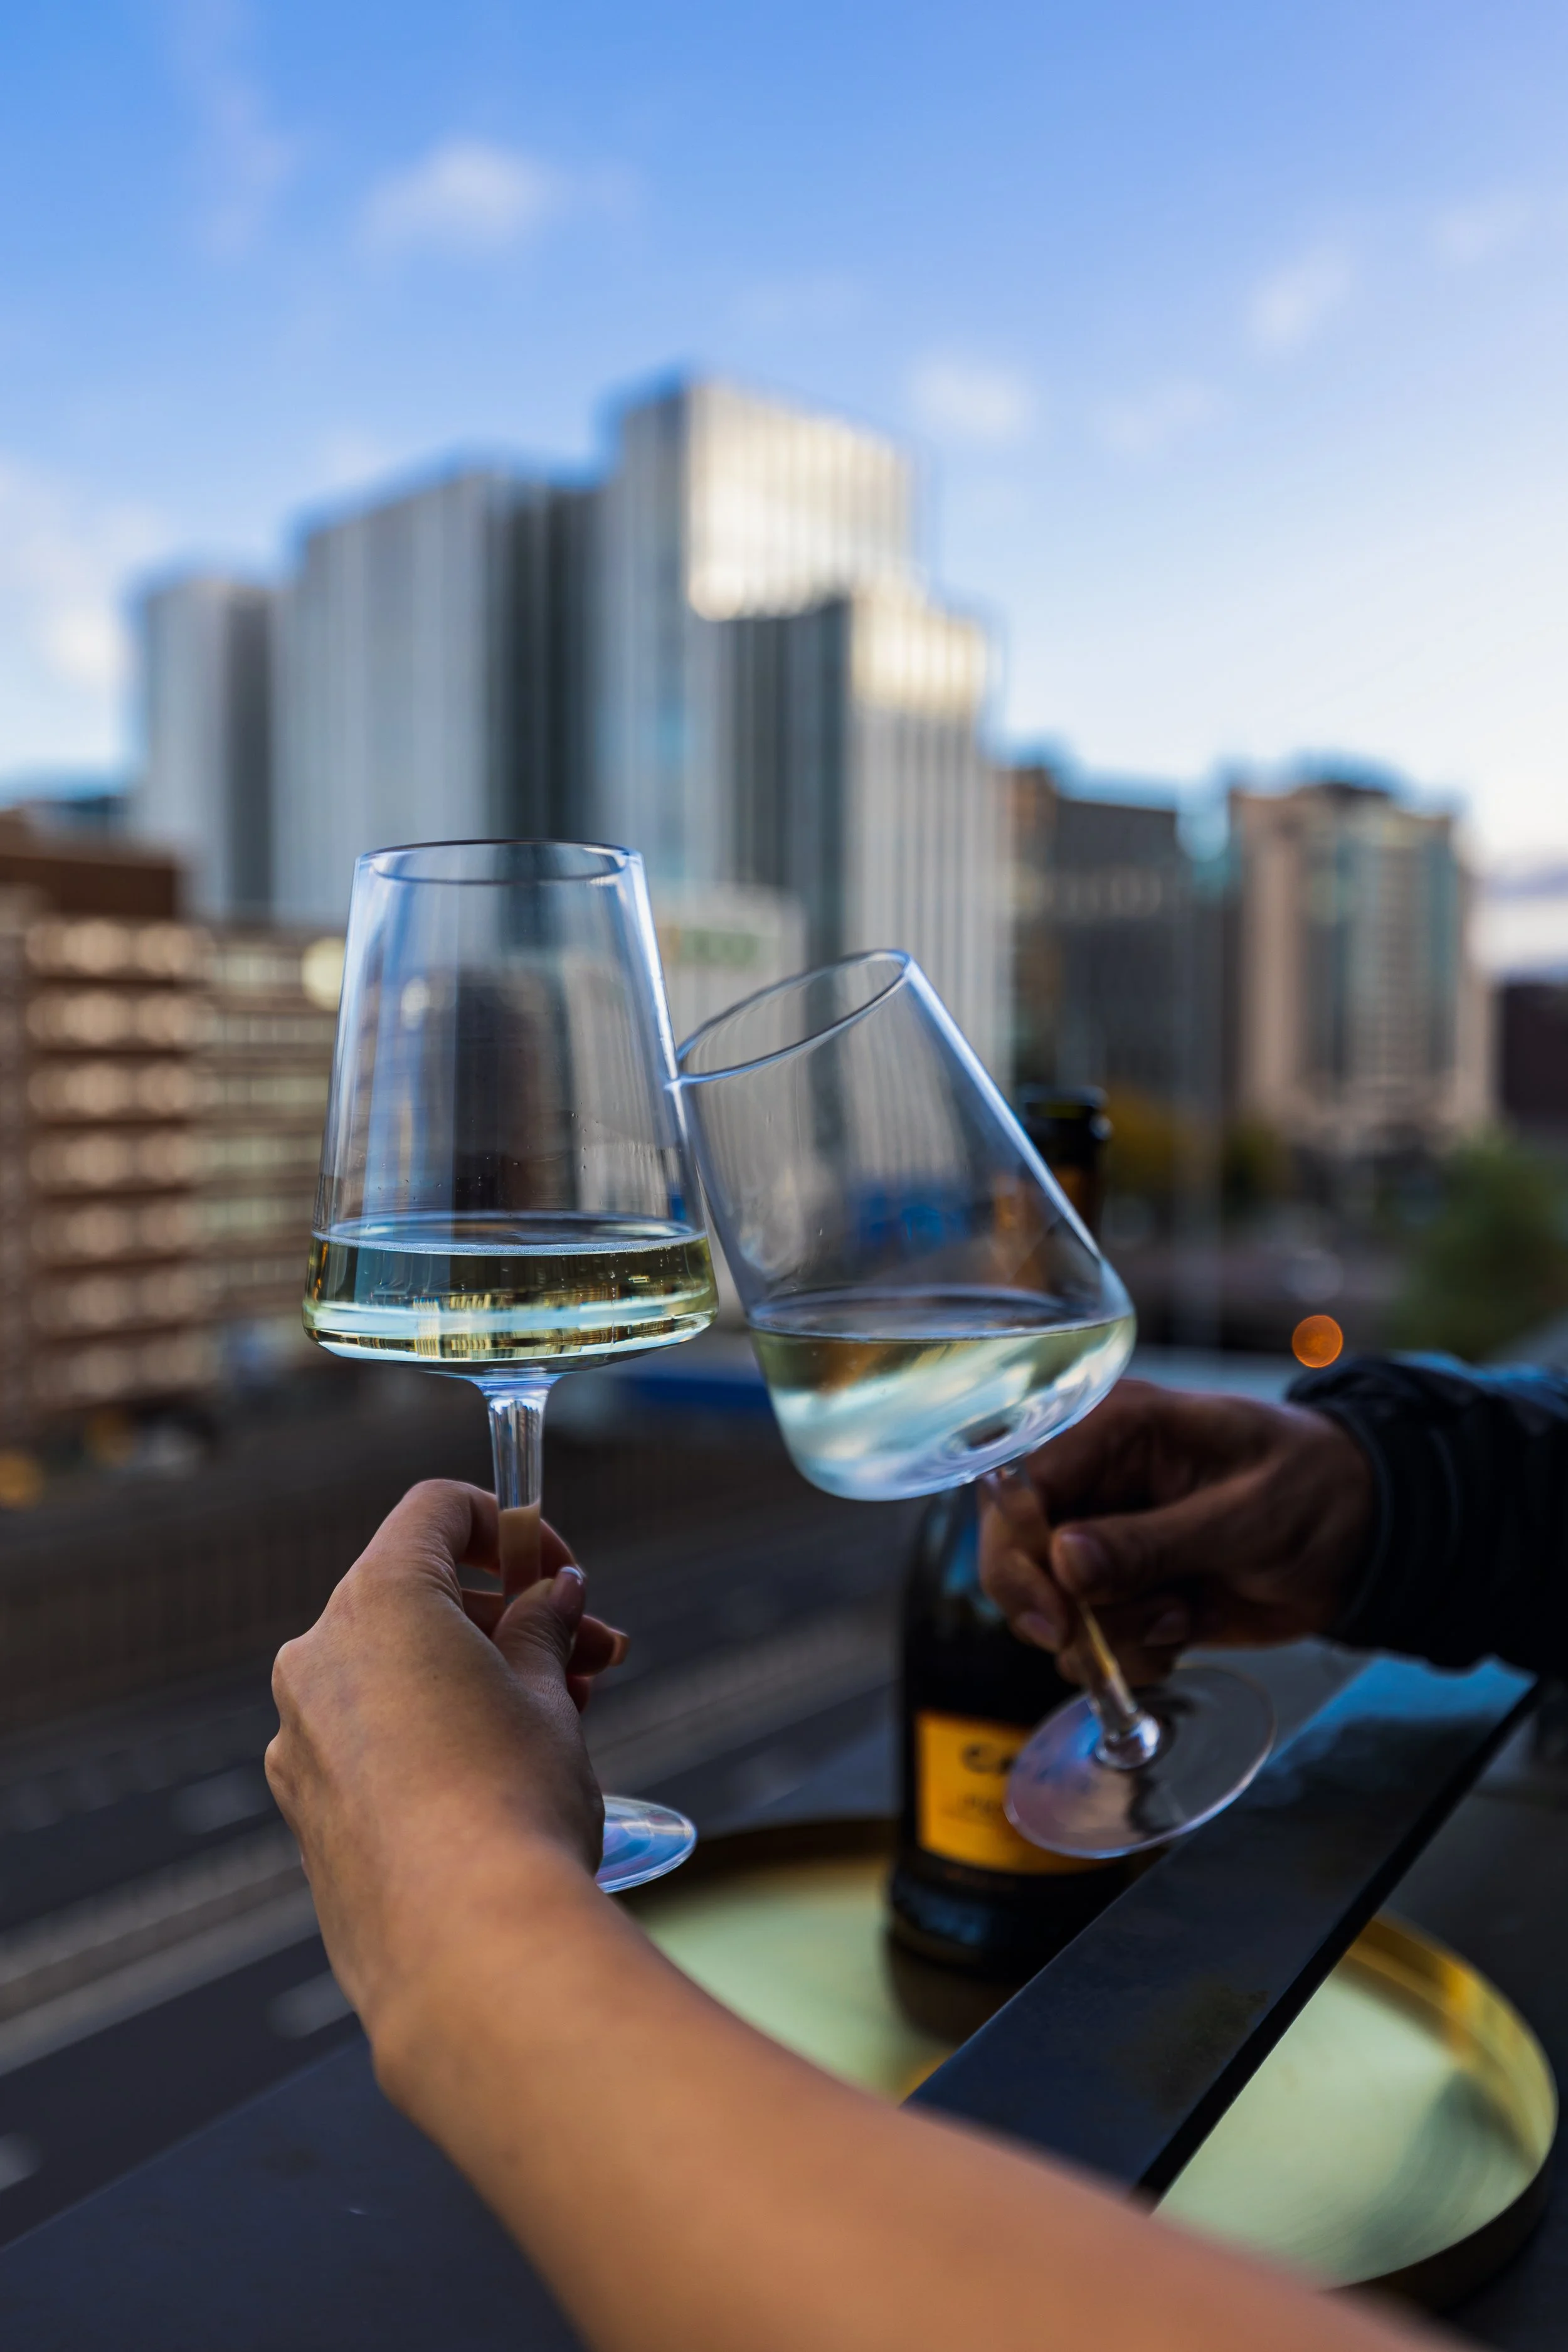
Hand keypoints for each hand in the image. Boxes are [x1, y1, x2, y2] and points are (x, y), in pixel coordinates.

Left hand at [265, 1481, 623, 2031]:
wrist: (466, 1953)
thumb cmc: (514, 1804)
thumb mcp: (549, 1694)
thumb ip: (541, 1628)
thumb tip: (553, 1595)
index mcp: (378, 1602)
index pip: (437, 1511)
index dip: (509, 1524)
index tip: (562, 1574)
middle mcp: (319, 1658)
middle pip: (419, 1595)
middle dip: (511, 1615)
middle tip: (593, 1655)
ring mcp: (300, 1738)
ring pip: (396, 1671)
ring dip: (478, 1674)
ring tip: (569, 1715)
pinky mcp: (305, 1808)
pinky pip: (371, 1736)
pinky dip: (432, 1731)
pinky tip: (502, 1774)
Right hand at [979, 1381, 1374, 1686]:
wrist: (1366, 1539)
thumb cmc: (1316, 1490)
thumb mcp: (1246, 1513)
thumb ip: (1154, 1540)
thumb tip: (1067, 1563)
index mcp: (1115, 1431)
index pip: (1022, 1487)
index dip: (1021, 1552)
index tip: (1057, 1612)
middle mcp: (1096, 1484)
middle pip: (1018, 1553)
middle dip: (1058, 1608)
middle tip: (1101, 1637)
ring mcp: (1107, 1542)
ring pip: (1054, 1608)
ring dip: (1110, 1635)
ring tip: (1180, 1615)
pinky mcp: (1127, 1593)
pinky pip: (1093, 1640)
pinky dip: (1132, 1655)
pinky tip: (1183, 1630)